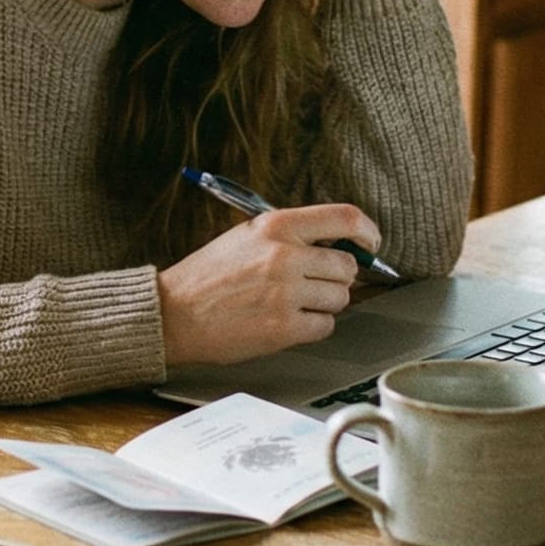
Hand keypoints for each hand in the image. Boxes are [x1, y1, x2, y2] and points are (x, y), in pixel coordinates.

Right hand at [157, 204, 384, 366]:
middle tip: (315, 283)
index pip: (346, 218)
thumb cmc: (208, 276)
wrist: (174, 313)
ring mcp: (285, 293)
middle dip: (338, 278)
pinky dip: (312, 327)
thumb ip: (292, 235)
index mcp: (276, 226)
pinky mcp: (283, 327)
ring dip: (325, 304)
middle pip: (348, 266)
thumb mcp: (247, 236)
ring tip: (294, 303)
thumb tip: (340, 245)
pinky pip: (325, 326)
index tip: (370, 243)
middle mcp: (285, 256)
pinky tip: (287, 320)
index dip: (368, 232)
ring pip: (340, 298)